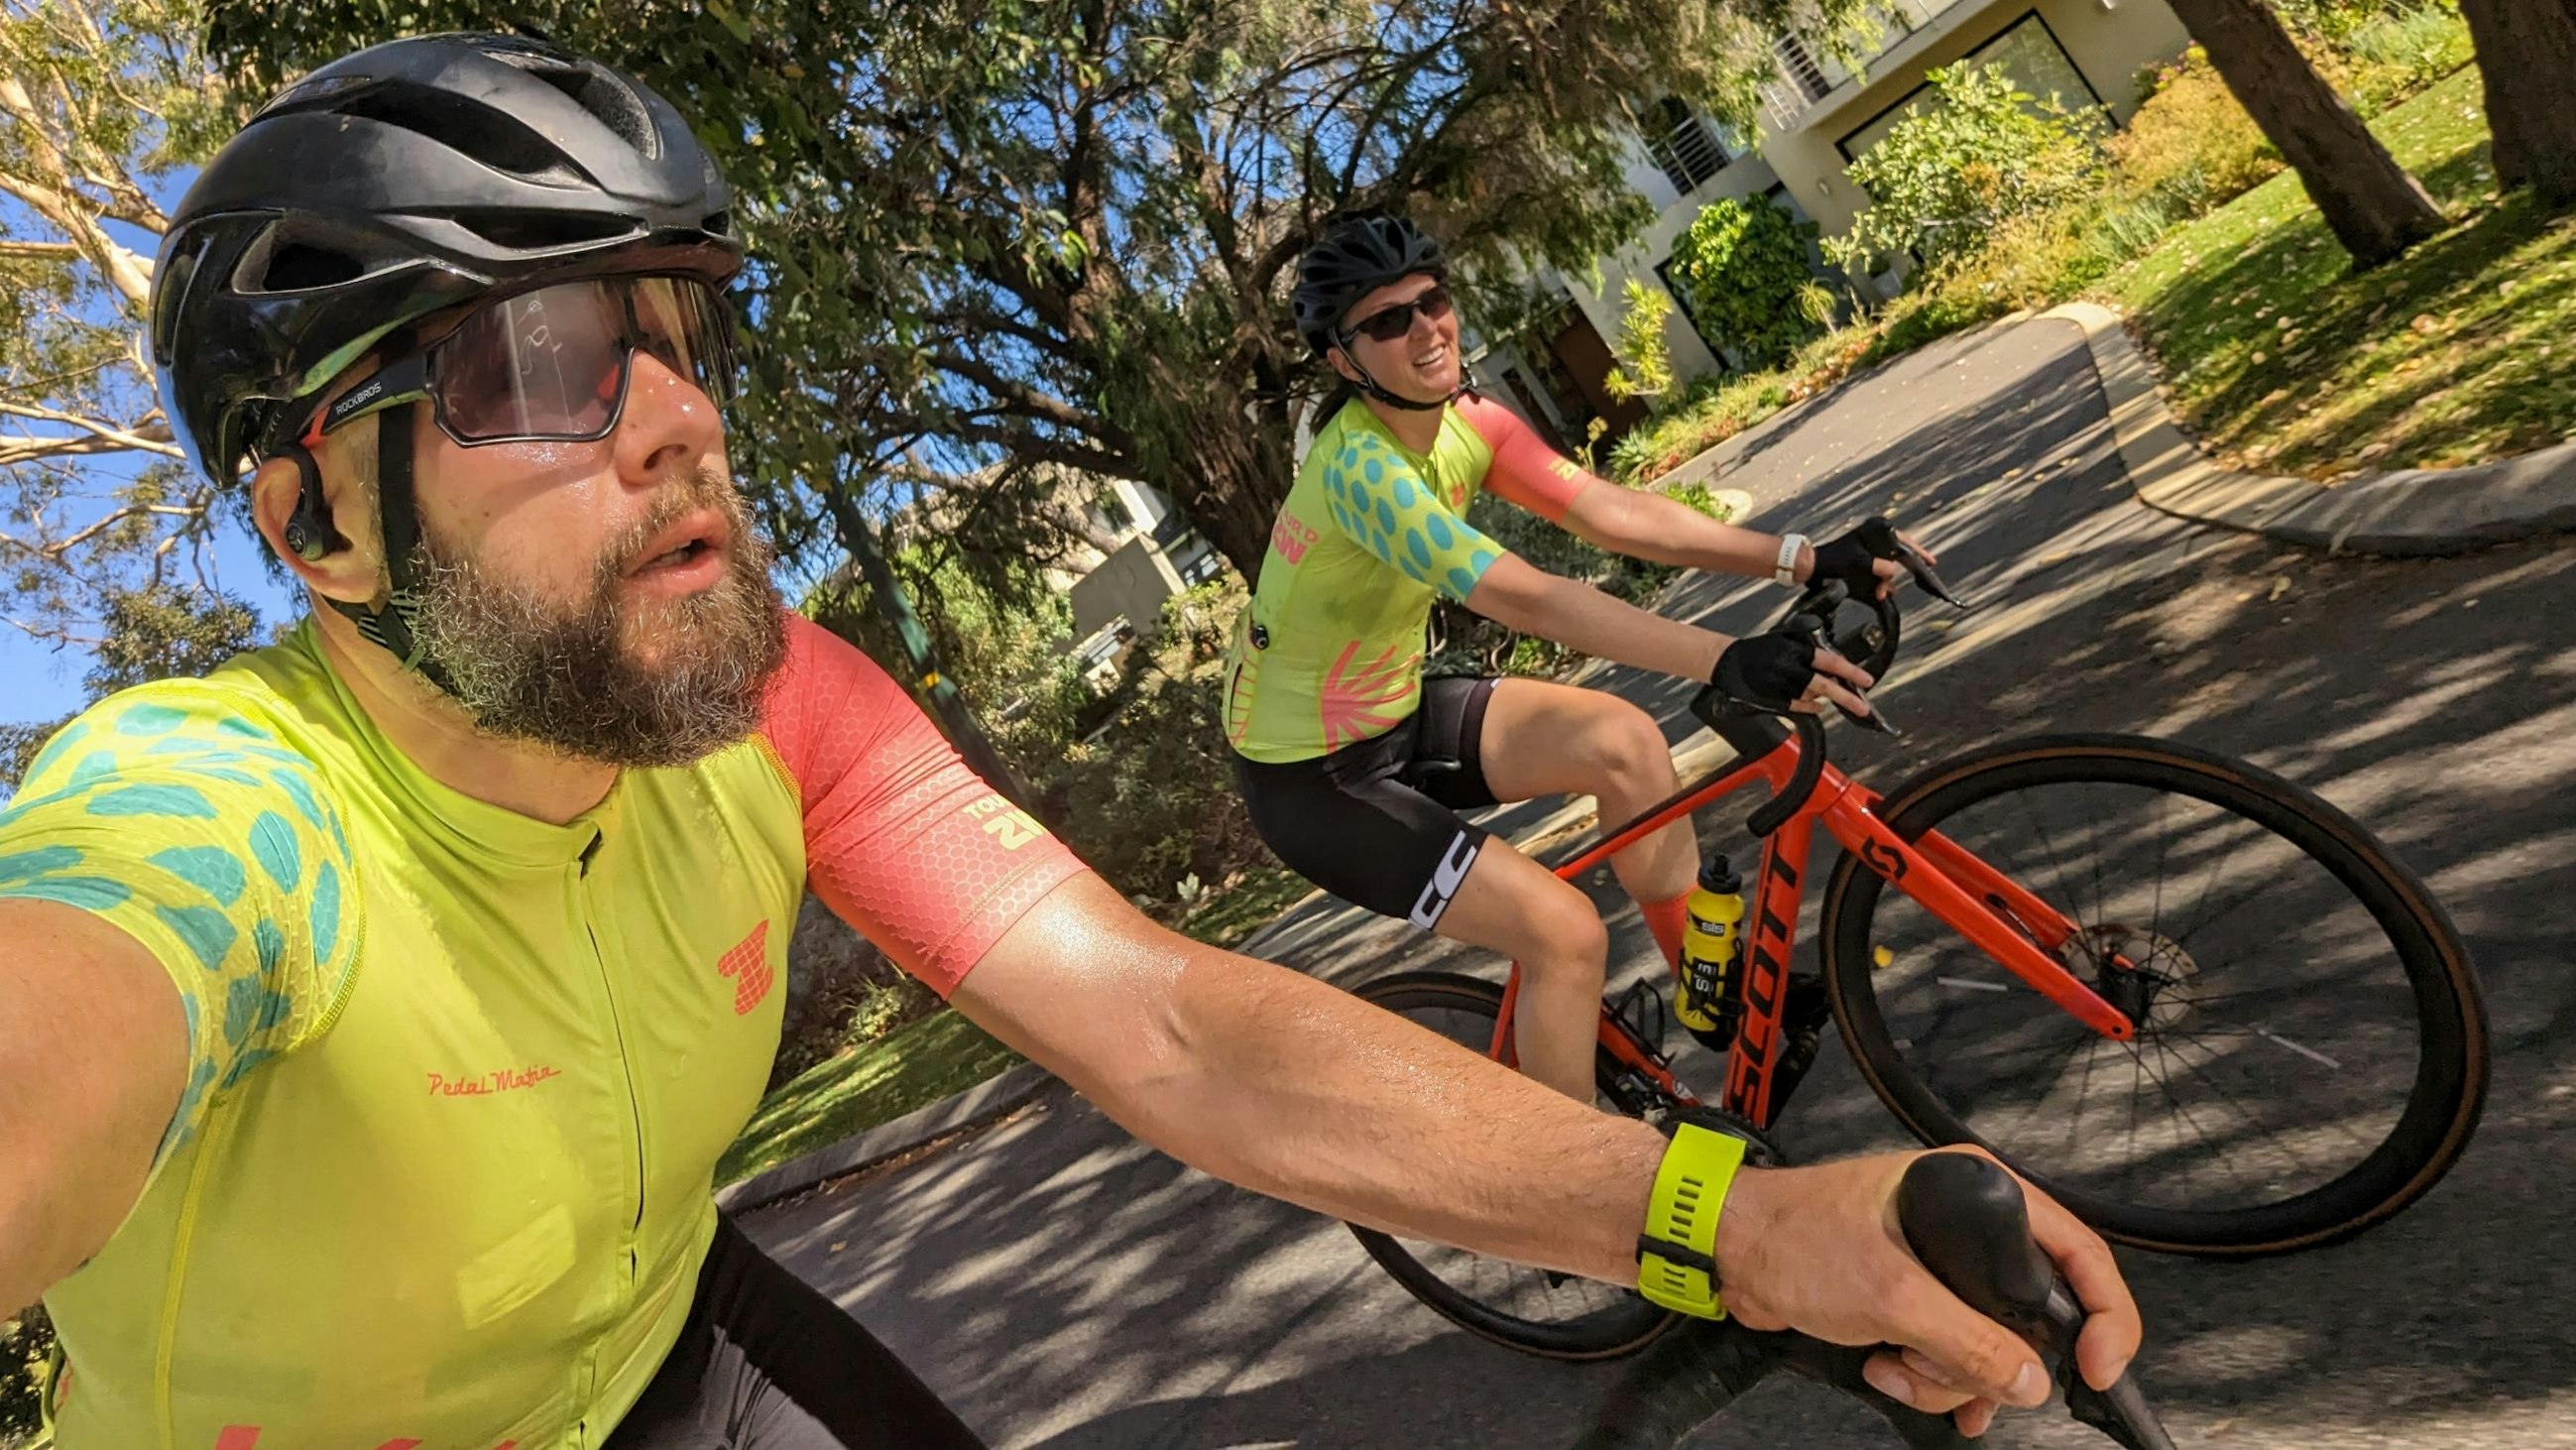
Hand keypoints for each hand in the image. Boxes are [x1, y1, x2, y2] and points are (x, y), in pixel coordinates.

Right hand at [1711, 633, 1877, 717]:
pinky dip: (1811, 707)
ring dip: (1825, 697)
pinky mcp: (1774, 701)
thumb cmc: (1756, 650)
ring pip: (1813, 697)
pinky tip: (1818, 706)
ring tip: (1833, 696)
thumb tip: (1834, 664)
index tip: (1866, 680)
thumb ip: (1808, 651)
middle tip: (1863, 707)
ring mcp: (1782, 687)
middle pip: (1825, 686)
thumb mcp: (1784, 640)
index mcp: (1795, 651)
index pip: (1830, 662)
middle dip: (1847, 697)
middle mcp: (1790, 669)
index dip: (1850, 672)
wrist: (1726, 661)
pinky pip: (1800, 707)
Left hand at [1714, 1147, 2141, 1436]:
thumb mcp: (1891, 1295)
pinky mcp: (1914, 1298)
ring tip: (1895, 1365)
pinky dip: (1926, 1377)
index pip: (2078, 1253)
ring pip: (1989, 1346)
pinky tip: (1887, 1369)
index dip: (2105, 1316)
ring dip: (1946, 1376)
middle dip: (1993, 1362)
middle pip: (2032, 1315)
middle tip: (1955, 1379)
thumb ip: (1968, 1340)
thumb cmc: (1794, 1238)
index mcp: (1980, 1190)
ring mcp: (1942, 1265)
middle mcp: (1970, 1221)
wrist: (1729, 1251)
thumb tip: (2033, 1379)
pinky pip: (1950, 1354)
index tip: (2101, 1370)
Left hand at [1806, 526, 1938, 600]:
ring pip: (1887, 569)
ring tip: (1881, 592)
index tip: (1930, 562)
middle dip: (1896, 574)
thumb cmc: (1832, 560)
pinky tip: (1882, 593)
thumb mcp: (1857, 562)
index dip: (1917, 552)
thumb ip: (1876, 566)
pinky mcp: (1862, 565)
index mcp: (1874, 533)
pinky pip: (1879, 575)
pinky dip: (1882, 584)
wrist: (1811, 567)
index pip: (1902, 540)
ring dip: (1887, 582)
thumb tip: (1895, 572)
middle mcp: (1873, 541)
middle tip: (1903, 583)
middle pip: (1897, 557)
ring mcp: (1868, 554)